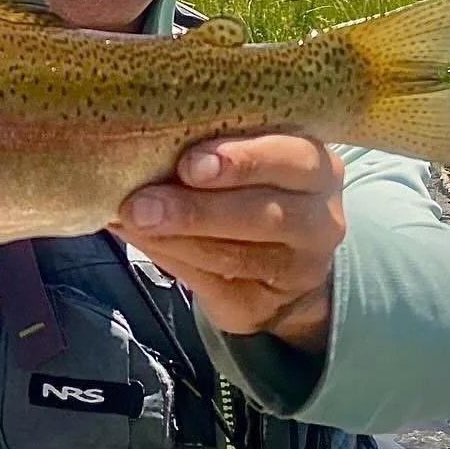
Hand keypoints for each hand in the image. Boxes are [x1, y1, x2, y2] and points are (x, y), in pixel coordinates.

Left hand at [112, 135, 345, 353]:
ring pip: (234, 255)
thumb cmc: (249, 190)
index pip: (291, 160)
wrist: (280, 268)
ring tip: (131, 218)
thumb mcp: (247, 161)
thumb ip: (211, 151)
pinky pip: (212, 285)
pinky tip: (138, 238)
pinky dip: (168, 257)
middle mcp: (319, 219)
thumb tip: (142, 141)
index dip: (242, 161)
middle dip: (196, 209)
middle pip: (263, 215)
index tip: (189, 164)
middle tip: (143, 204)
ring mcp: (298, 270)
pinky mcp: (264, 306)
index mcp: (316, 168)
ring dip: (174, 237)